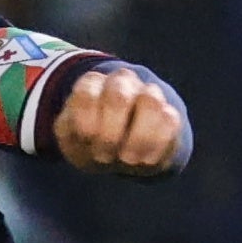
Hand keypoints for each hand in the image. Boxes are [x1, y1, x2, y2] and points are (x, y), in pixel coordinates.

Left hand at [50, 65, 188, 176]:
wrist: (122, 155)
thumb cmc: (90, 145)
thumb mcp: (71, 140)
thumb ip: (71, 132)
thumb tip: (92, 132)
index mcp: (91, 85)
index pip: (86, 92)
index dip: (86, 124)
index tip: (86, 143)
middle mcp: (121, 82)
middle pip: (118, 95)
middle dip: (109, 135)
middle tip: (103, 156)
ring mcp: (148, 94)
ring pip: (150, 100)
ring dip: (136, 139)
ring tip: (127, 160)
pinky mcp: (169, 113)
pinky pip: (170, 120)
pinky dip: (156, 145)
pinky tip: (145, 160)